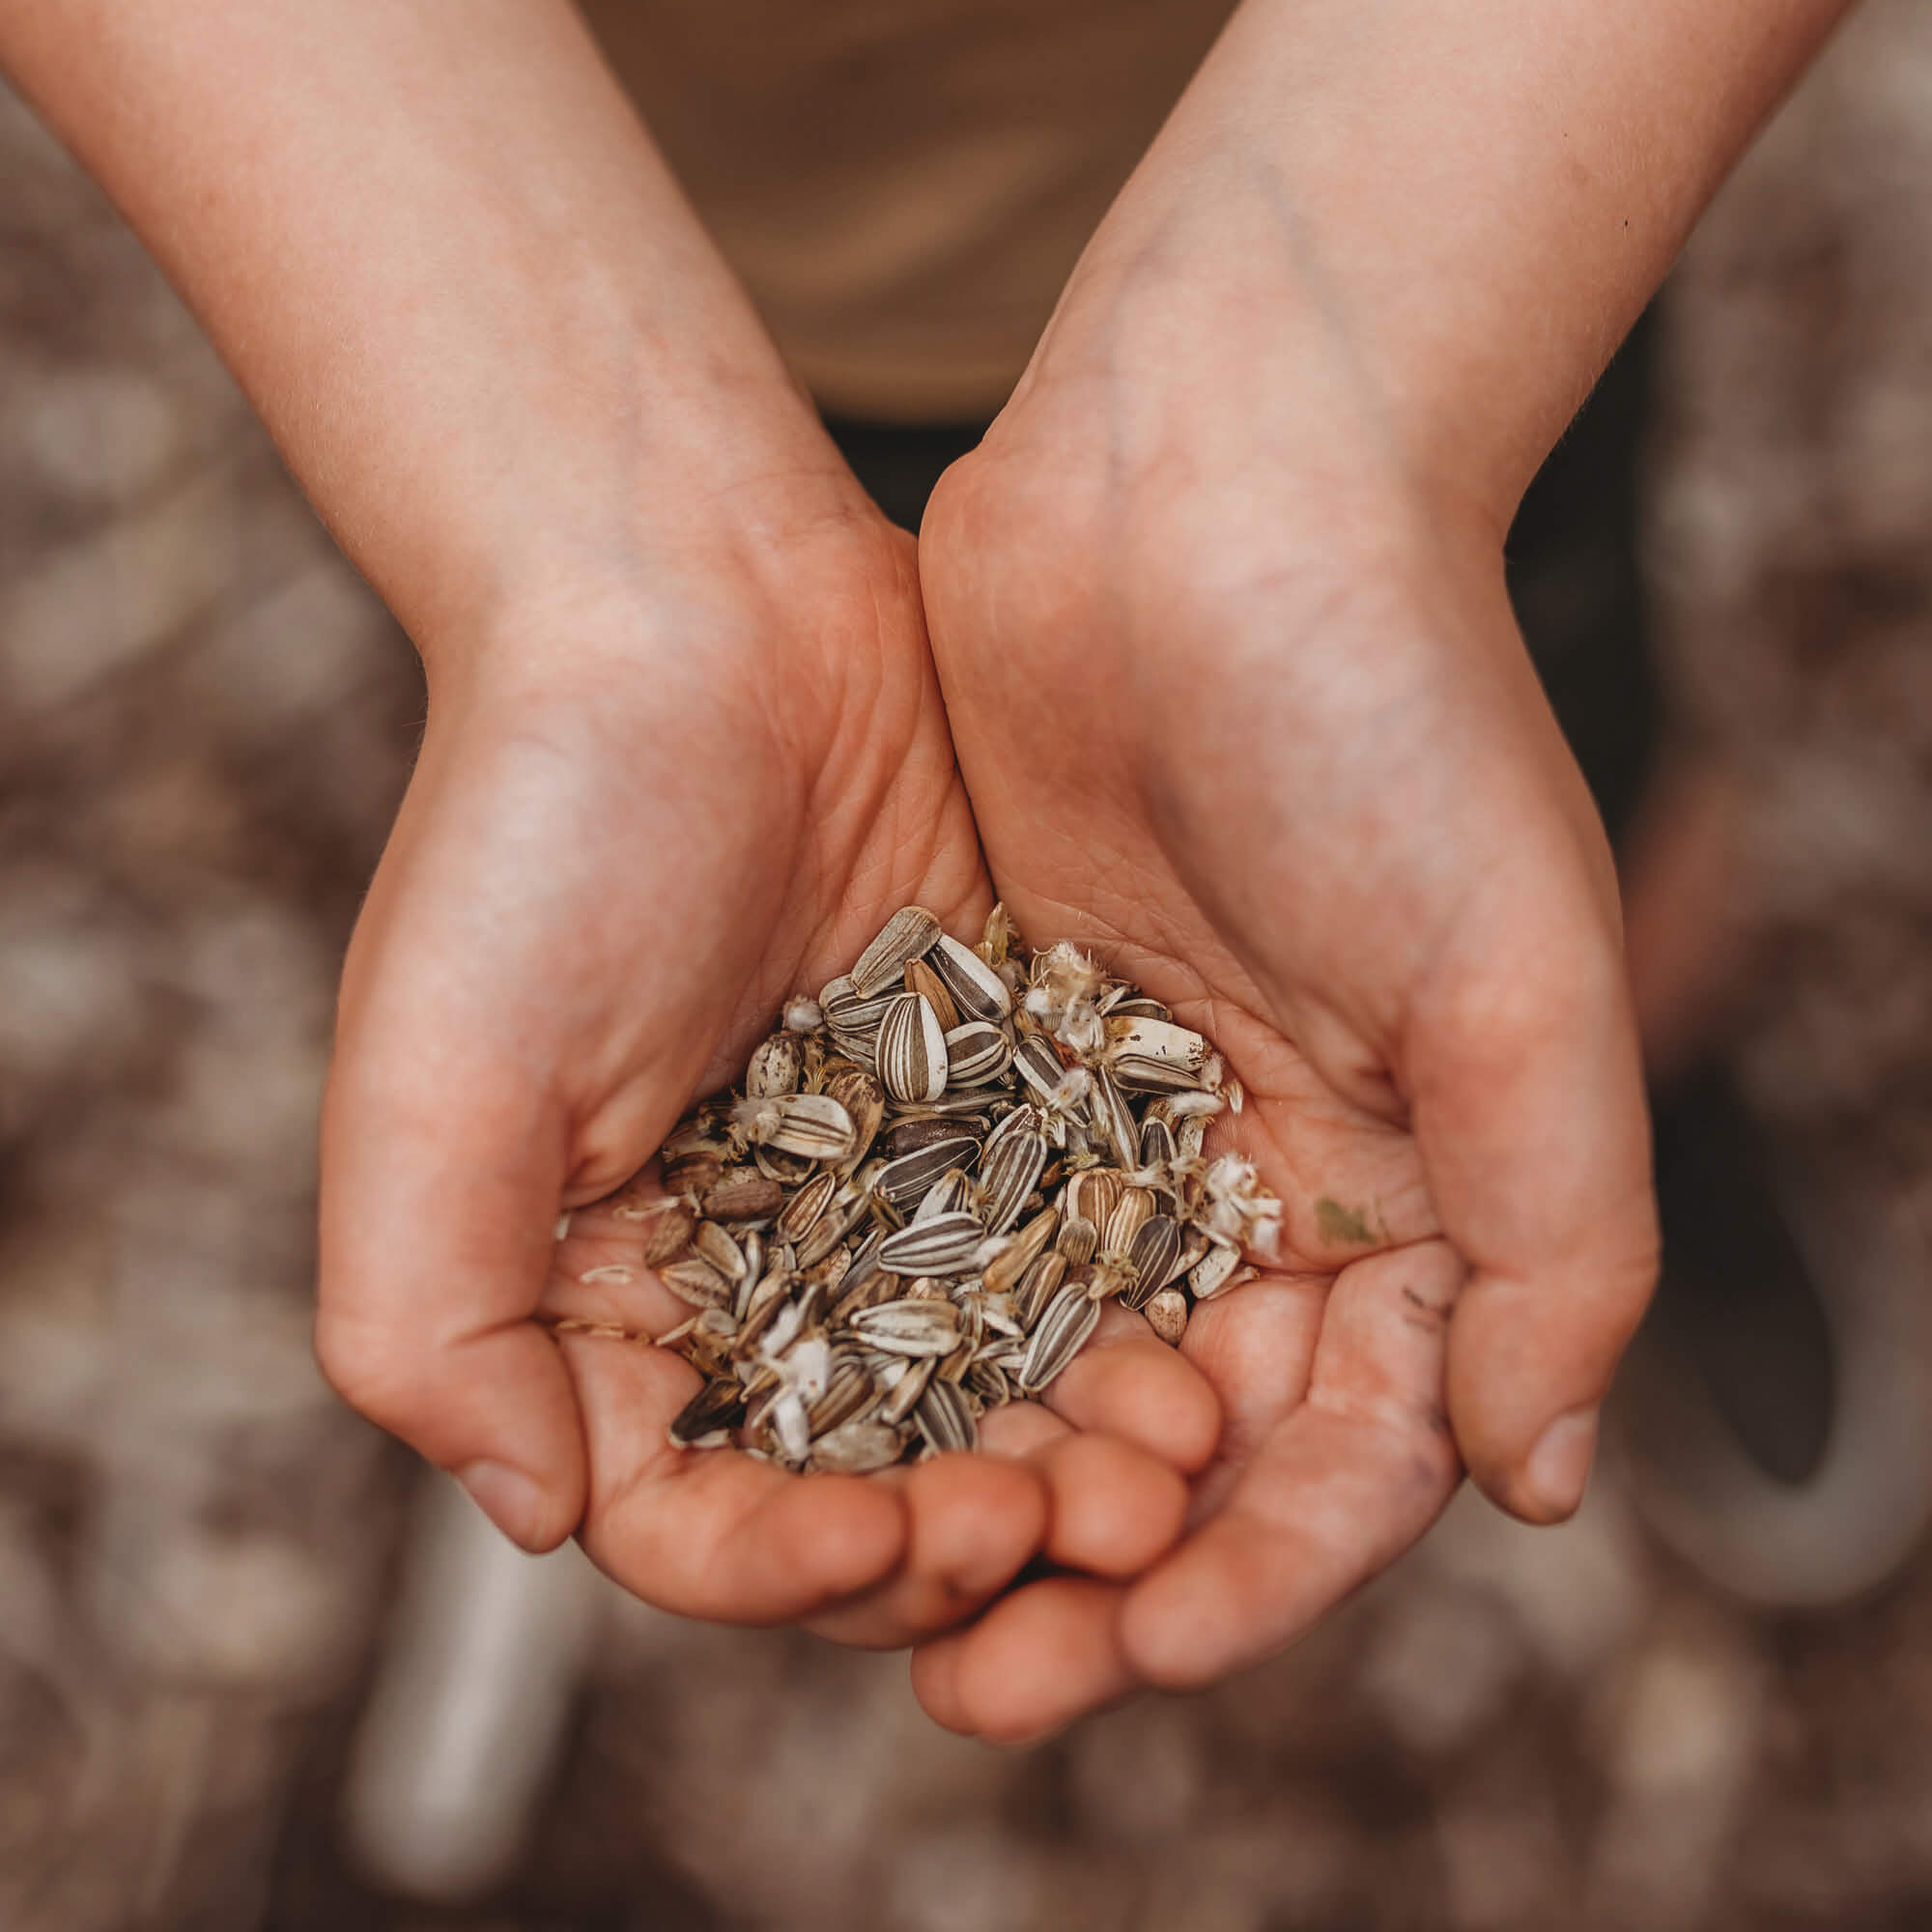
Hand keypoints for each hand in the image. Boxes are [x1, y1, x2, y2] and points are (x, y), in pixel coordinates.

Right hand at [314, 484, 1215, 1646]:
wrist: (697, 604)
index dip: (787, 1568)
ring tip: (1170, 1457)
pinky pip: (1081, 1245)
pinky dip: (1137, 1311)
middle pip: (869, 1477)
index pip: (695, 1515)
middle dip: (970, 1534)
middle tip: (1074, 1525)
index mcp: (605, 1297)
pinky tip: (1209, 1340)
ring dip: (1081, 1451)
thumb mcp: (433, 1079)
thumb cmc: (537, 825)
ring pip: (999, 1385)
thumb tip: (534, 1520)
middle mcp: (754, 1265)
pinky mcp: (1006, 1100)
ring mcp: (890, 1187)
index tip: (883, 1540)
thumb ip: (431, 1321)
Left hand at [910, 199, 1657, 1734]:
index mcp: (1421, 1182)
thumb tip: (1537, 1485)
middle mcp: (1279, 1167)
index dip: (1254, 1574)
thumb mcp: (1521, 980)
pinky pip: (954, 1228)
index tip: (1131, 1642)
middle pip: (1186, 1439)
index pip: (1348, 1449)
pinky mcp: (1011, 1036)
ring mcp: (1135, 1108)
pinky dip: (906, 1332)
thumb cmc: (1391, 707)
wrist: (1210, 482)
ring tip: (874, 1581)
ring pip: (1055, 1356)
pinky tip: (820, 1414)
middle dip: (1093, 1567)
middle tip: (972, 1675)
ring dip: (983, 1478)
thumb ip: (1557, 1238)